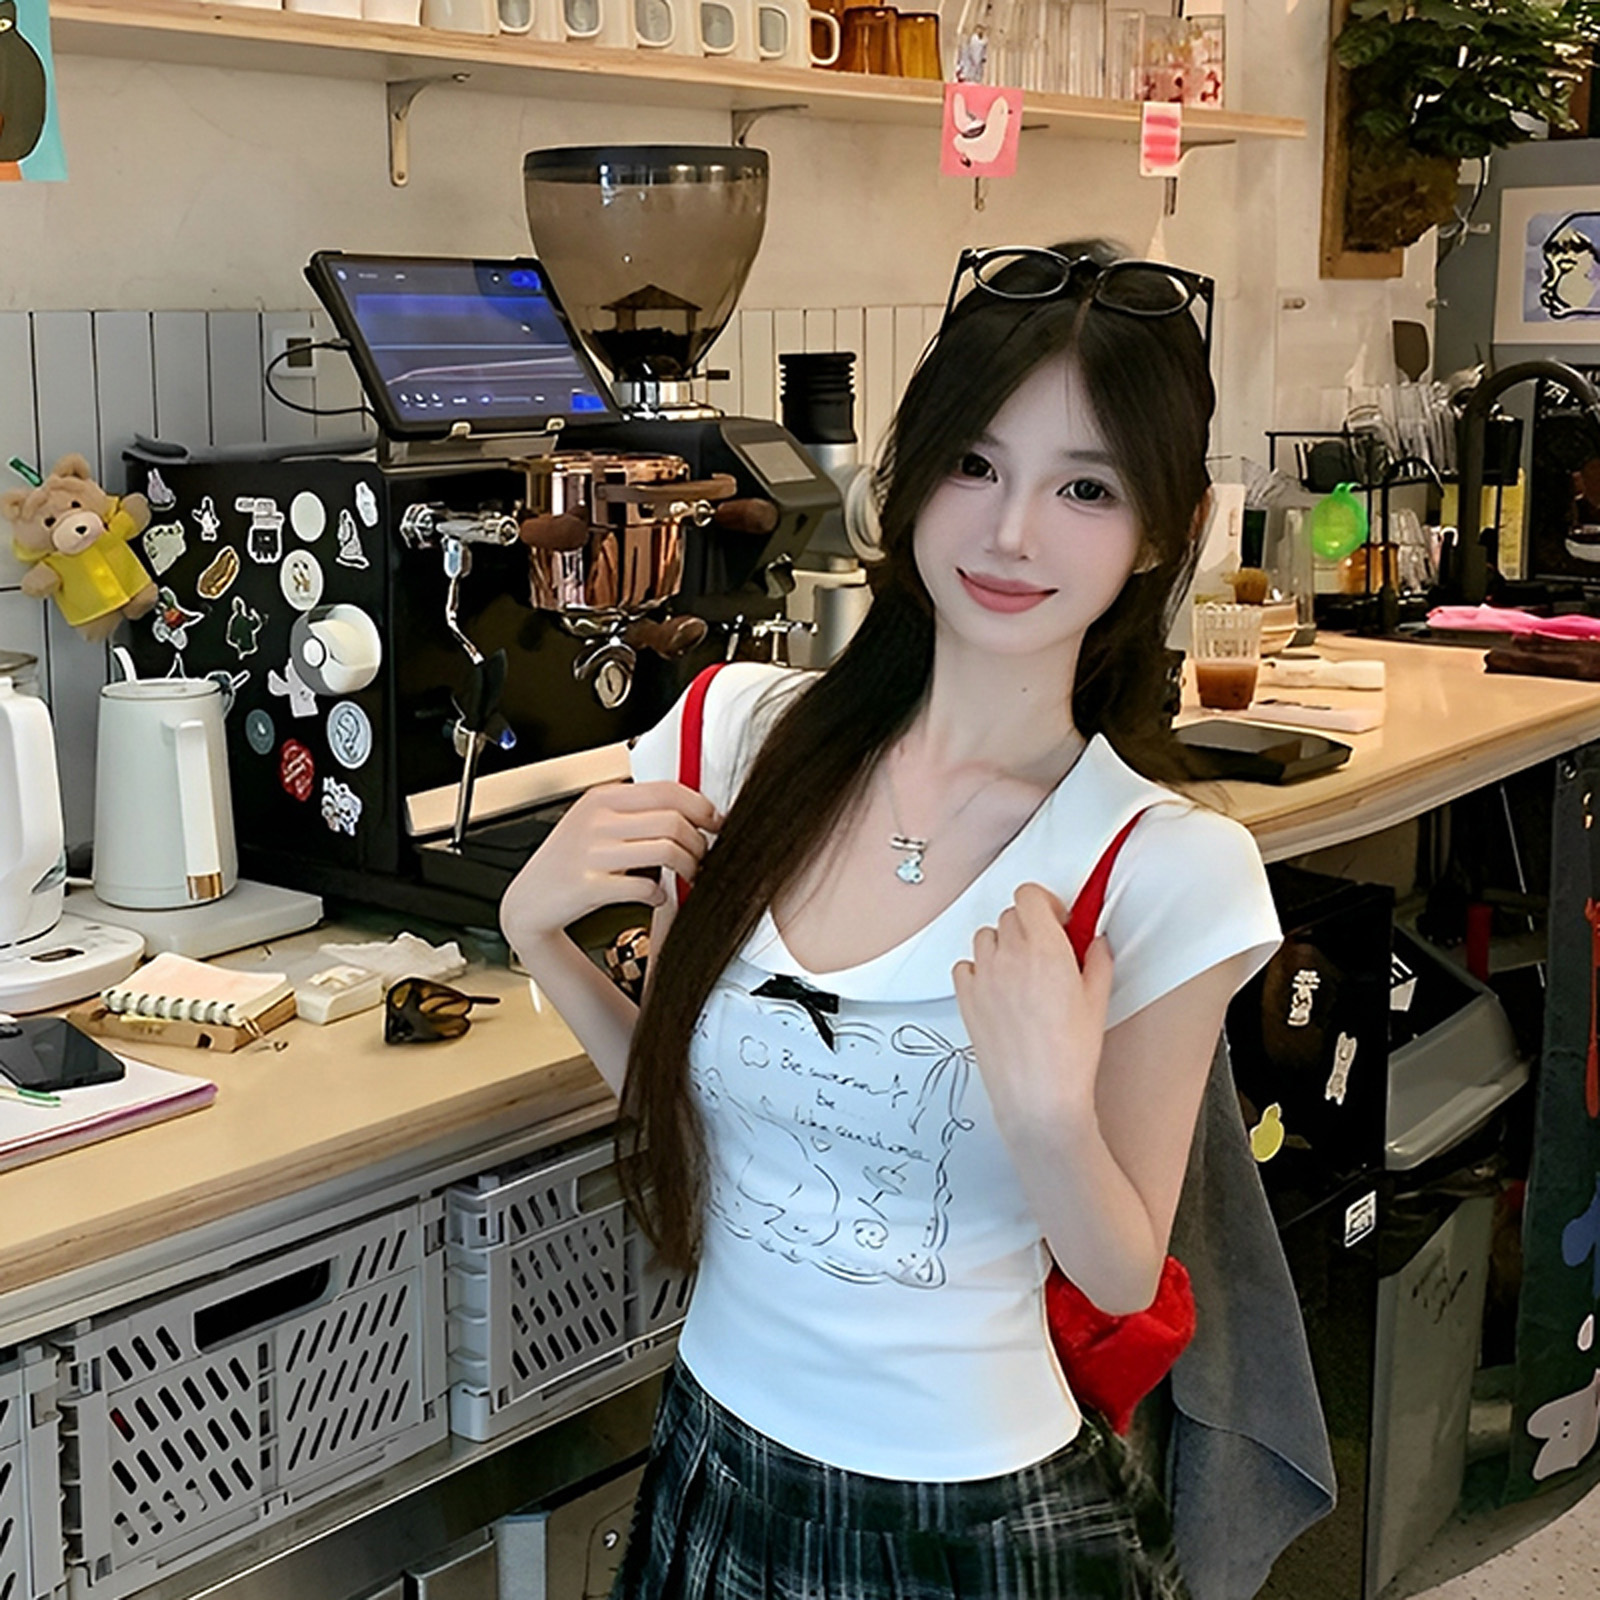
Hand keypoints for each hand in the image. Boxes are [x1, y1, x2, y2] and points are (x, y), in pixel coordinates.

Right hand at [499, 780, 720, 952]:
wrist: (529, 900)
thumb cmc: (568, 861)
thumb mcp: (596, 823)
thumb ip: (635, 812)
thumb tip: (690, 811)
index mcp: (602, 798)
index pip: (667, 789)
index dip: (701, 806)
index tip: (715, 822)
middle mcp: (597, 820)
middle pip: (674, 820)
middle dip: (699, 842)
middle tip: (702, 856)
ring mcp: (591, 852)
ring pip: (666, 850)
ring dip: (688, 867)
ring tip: (687, 876)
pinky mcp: (589, 885)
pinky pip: (645, 886)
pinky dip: (660, 894)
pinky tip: (656, 896)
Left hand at [952, 883, 1113, 1135]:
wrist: (1037, 1095)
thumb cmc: (1068, 1055)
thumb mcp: (1097, 1001)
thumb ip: (1097, 960)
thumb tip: (1095, 941)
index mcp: (1045, 949)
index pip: (1029, 895)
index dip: (1044, 903)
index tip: (1057, 919)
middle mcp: (1009, 956)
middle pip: (1010, 914)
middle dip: (1029, 926)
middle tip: (1046, 950)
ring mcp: (983, 975)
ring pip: (986, 936)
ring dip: (1003, 944)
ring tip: (1022, 971)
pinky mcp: (965, 996)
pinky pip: (966, 964)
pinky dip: (980, 968)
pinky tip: (999, 988)